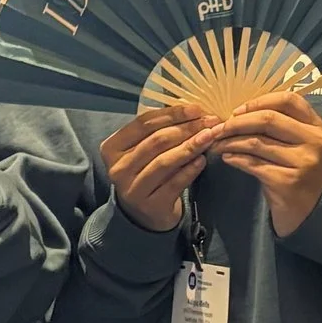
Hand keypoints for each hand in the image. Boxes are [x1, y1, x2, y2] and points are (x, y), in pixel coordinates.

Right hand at [102, 102, 212, 232]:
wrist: (144, 214)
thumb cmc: (145, 172)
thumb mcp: (142, 150)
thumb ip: (158, 131)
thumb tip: (192, 111)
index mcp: (112, 148)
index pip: (143, 123)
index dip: (171, 114)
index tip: (196, 108)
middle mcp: (118, 169)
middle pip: (156, 141)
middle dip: (186, 128)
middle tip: (209, 122)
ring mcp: (133, 189)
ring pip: (165, 161)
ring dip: (191, 146)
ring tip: (209, 137)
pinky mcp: (151, 205)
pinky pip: (175, 183)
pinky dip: (190, 169)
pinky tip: (203, 160)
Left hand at [206, 94, 321, 235]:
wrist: (312, 212)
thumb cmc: (299, 173)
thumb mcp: (300, 145)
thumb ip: (281, 126)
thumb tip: (238, 113)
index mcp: (317, 127)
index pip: (289, 100)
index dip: (259, 101)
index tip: (237, 111)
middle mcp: (314, 141)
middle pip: (268, 120)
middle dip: (237, 123)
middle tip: (218, 129)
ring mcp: (303, 162)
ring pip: (256, 142)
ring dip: (230, 142)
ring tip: (217, 144)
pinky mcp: (287, 181)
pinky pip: (253, 164)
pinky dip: (235, 159)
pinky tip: (227, 158)